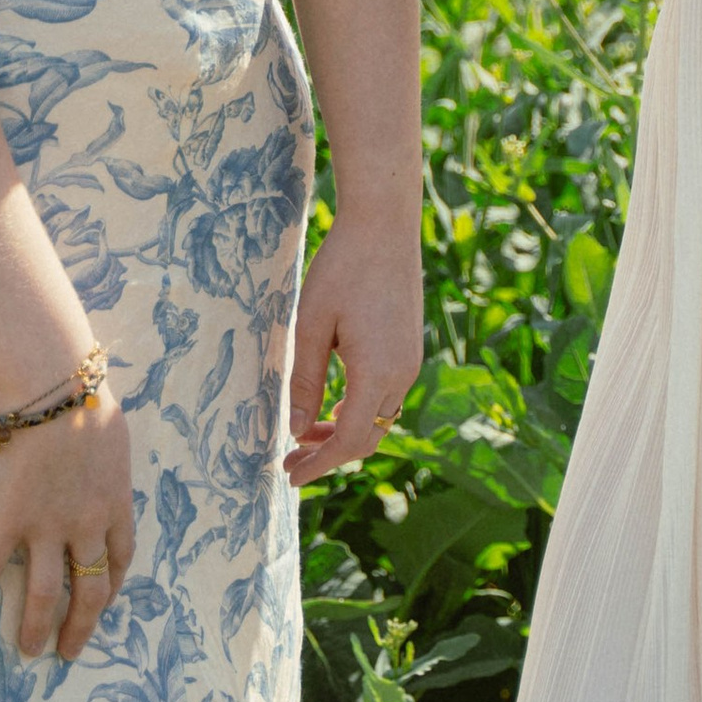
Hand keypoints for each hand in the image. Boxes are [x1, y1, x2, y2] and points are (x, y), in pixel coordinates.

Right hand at [0, 390, 134, 659]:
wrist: (54, 389)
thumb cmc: (87, 403)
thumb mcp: (115, 443)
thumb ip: (110, 474)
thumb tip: (106, 479)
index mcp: (115, 506)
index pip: (120, 560)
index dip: (113, 587)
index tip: (104, 603)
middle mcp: (85, 526)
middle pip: (89, 590)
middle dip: (80, 626)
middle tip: (69, 652)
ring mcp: (47, 525)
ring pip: (43, 591)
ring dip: (35, 624)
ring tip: (27, 649)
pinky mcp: (10, 517)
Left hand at [285, 209, 424, 486]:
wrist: (384, 224)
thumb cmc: (342, 268)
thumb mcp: (311, 325)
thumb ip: (305, 381)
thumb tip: (297, 429)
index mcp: (377, 372)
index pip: (351, 440)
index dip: (320, 464)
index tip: (291, 476)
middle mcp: (402, 373)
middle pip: (369, 437)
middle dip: (330, 453)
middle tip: (291, 457)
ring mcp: (410, 360)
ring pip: (380, 418)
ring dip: (345, 432)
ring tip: (306, 433)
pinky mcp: (409, 346)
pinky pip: (387, 395)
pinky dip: (360, 410)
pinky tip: (334, 405)